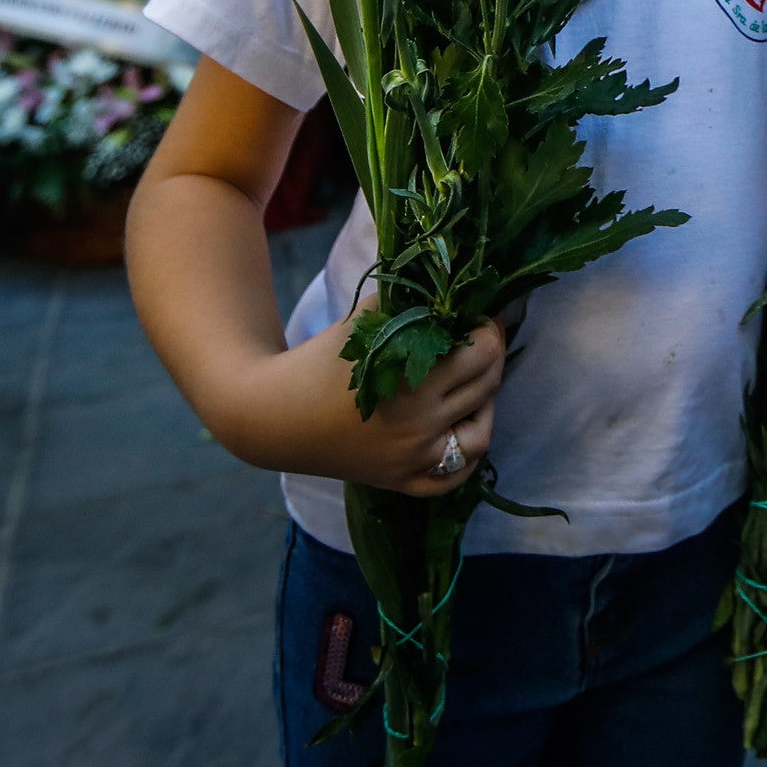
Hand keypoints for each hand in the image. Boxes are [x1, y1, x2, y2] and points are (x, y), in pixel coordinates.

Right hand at [232, 315, 506, 496]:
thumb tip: (452, 283)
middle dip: (490, 357)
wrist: (276, 418)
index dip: (487, 329)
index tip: (479, 316)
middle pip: (486, 388)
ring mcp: (413, 460)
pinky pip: (454, 479)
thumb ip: (410, 300)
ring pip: (480, 435)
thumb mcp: (367, 321)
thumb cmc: (319, 361)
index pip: (481, 353)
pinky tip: (461, 428)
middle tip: (481, 339)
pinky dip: (466, 456)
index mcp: (413, 383)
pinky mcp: (401, 483)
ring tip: (472, 385)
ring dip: (485, 405)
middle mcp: (420, 427)